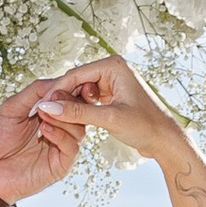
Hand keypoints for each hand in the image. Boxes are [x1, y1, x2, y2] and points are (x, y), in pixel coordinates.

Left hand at [0, 80, 83, 206]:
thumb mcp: (12, 108)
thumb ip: (34, 92)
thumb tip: (59, 80)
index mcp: (49, 114)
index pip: (70, 97)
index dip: (73, 86)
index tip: (69, 79)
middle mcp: (59, 130)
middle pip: (80, 112)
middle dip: (70, 100)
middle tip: (55, 96)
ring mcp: (60, 148)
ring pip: (79, 128)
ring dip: (63, 117)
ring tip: (43, 113)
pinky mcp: (60, 165)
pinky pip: (71, 147)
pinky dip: (60, 135)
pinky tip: (44, 130)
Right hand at [32, 55, 191, 173]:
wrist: (165, 141)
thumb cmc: (145, 127)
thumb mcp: (109, 119)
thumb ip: (77, 112)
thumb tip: (48, 107)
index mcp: (113, 65)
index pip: (75, 74)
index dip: (56, 91)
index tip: (39, 107)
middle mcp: (112, 69)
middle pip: (76, 81)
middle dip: (60, 98)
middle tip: (42, 116)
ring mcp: (112, 82)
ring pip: (80, 92)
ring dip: (68, 105)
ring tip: (54, 120)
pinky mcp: (111, 95)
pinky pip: (88, 100)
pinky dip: (78, 110)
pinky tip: (70, 122)